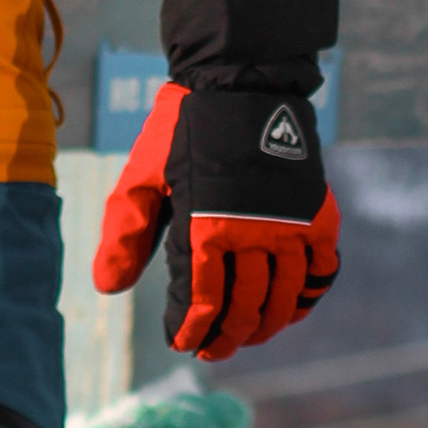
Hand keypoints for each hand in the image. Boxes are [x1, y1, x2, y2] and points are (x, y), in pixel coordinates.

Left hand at [92, 77, 338, 359]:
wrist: (240, 77)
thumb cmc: (184, 126)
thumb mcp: (143, 173)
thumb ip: (124, 231)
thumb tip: (107, 287)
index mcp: (203, 226)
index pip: (199, 303)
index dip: (190, 331)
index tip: (183, 343)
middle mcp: (250, 233)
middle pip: (242, 308)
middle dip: (225, 338)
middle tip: (213, 351)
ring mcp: (288, 224)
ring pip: (281, 299)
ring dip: (265, 326)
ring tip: (249, 336)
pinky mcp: (317, 213)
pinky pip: (319, 273)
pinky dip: (307, 298)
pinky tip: (292, 308)